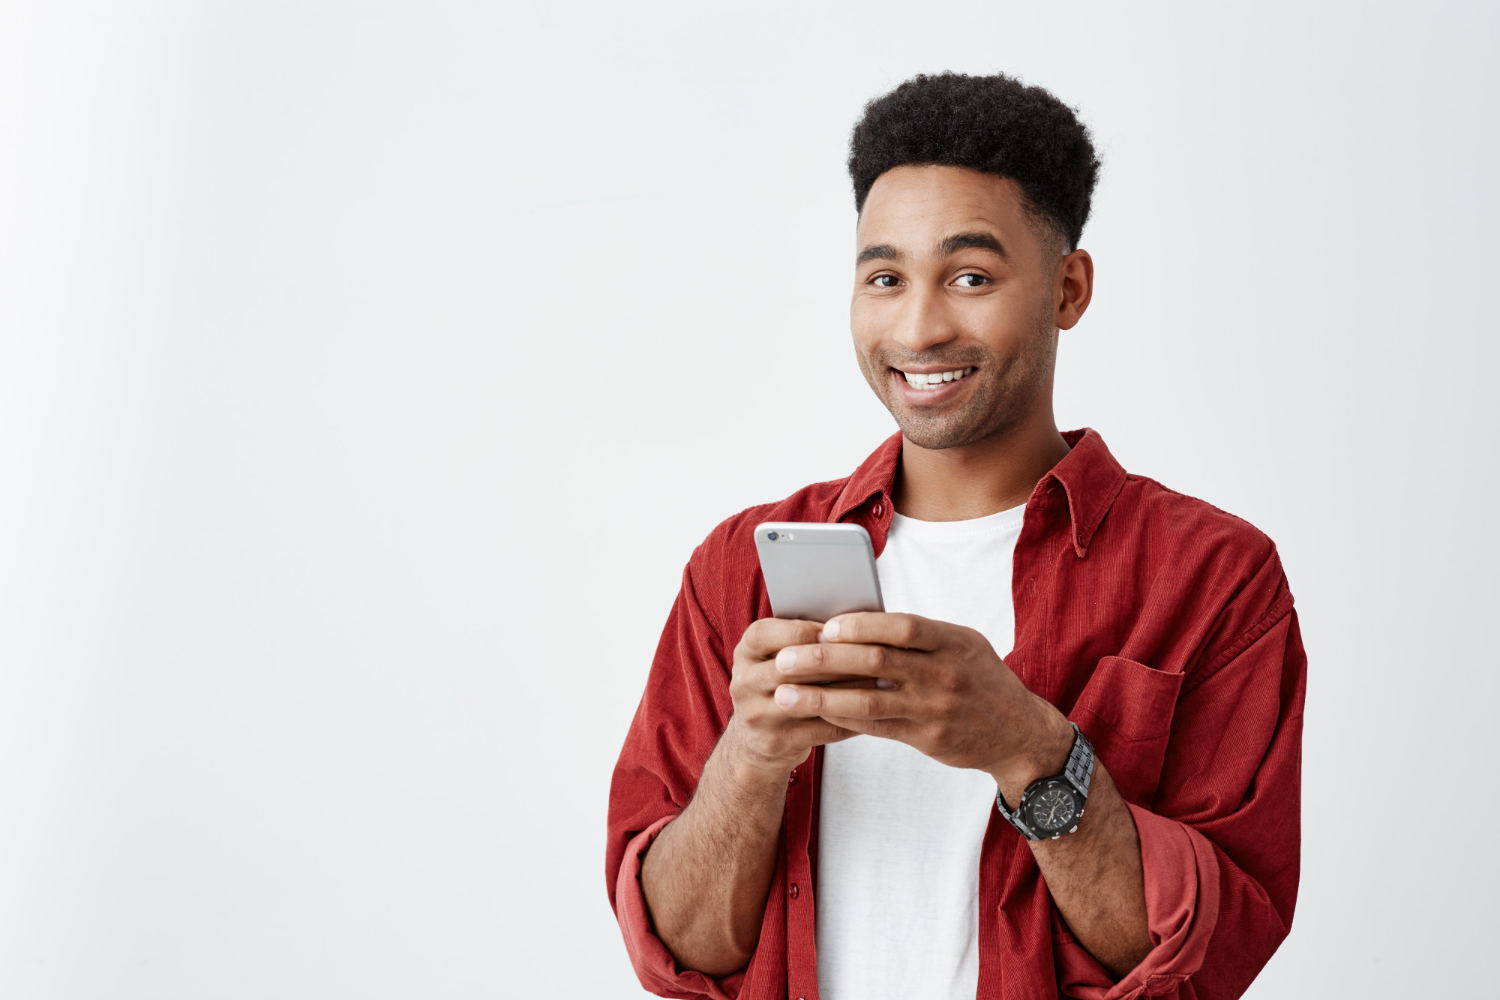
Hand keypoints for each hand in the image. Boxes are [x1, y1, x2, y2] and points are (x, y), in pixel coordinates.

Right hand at [725, 618, 862, 775]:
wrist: (754, 742)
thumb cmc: (779, 686)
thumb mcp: (777, 657)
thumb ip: (803, 640)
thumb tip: (853, 622)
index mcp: (746, 651)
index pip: (772, 633)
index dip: (808, 631)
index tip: (842, 630)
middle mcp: (745, 682)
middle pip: (793, 666)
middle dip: (838, 659)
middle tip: (876, 654)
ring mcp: (757, 715)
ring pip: (810, 699)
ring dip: (851, 690)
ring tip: (882, 681)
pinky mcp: (776, 742)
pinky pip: (822, 729)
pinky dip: (852, 719)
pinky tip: (875, 710)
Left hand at [770, 612, 1073, 799]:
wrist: (1019, 734)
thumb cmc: (981, 680)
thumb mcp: (963, 646)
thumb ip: (921, 636)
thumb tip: (858, 621)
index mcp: (954, 641)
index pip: (903, 627)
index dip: (862, 625)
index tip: (826, 626)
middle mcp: (945, 674)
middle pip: (877, 662)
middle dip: (825, 660)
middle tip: (785, 660)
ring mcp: (935, 708)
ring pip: (869, 700)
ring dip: (821, 697)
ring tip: (784, 695)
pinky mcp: (927, 738)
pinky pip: (876, 727)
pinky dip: (843, 718)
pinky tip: (815, 713)